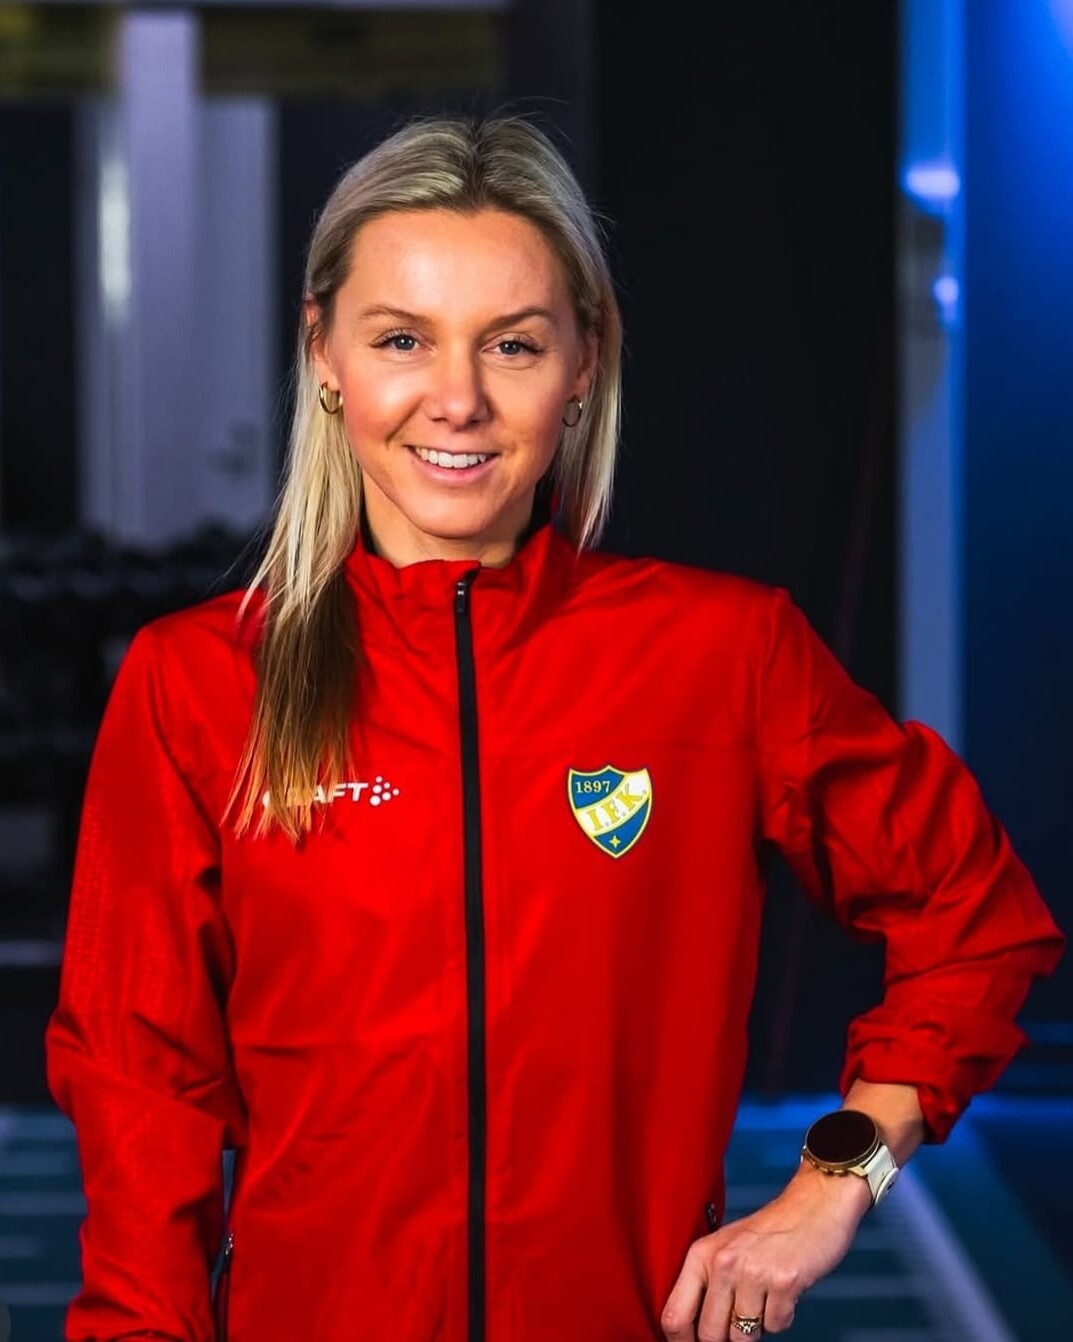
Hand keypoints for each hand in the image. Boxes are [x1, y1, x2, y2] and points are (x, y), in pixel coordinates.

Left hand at [660, 1161, 871, 1338]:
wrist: (814, 1205)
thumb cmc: (769, 1231)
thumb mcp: (725, 1248)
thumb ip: (707, 1284)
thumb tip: (694, 1332)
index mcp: (701, 1254)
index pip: (674, 1316)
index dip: (682, 1341)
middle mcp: (723, 1263)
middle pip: (709, 1334)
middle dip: (725, 1339)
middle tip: (738, 1323)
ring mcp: (753, 1273)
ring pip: (743, 1337)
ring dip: (755, 1327)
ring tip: (764, 1298)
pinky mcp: (784, 1283)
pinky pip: (775, 1326)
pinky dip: (781, 1317)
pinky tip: (783, 1292)